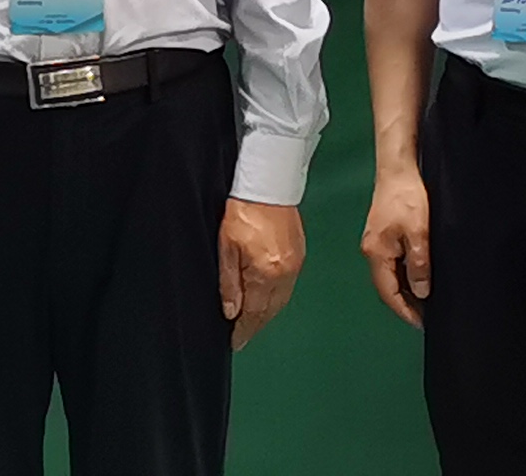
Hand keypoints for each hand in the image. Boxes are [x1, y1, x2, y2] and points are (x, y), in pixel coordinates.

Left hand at [217, 199, 304, 350]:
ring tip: (251, 318)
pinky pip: (288, 285)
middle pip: (270, 310)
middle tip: (241, 334)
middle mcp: (285, 273)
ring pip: (280, 300)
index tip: (235, 341)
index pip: (254, 313)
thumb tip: (231, 311)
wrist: (267, 184)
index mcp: (266, 273)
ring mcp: (295, 264)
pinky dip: (276, 295)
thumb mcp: (226, 246)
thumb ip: (229, 282)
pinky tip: (266, 295)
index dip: (244, 330)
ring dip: (266, 312)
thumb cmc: (243, 209)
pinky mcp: (299, 254)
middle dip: (255, 324)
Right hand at [359, 164, 431, 328]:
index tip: (421, 323)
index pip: (388, 293)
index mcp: (377, 253)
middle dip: (404, 303)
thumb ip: (419, 264)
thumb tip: (421, 291)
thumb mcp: (419, 233)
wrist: (398, 168)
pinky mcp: (382, 234)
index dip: (404, 310)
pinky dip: (404, 273)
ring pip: (390, 274)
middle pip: (386, 286)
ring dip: (405, 288)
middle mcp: (372, 250)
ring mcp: (376, 242)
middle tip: (426, 315)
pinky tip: (418, 274)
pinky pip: (392, 262)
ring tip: (426, 299)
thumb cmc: (406, 196)